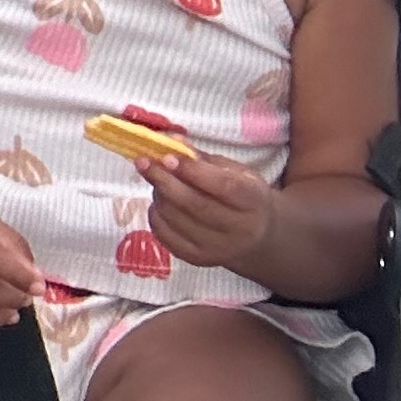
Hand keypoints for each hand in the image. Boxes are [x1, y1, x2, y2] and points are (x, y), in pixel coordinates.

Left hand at [146, 151, 276, 271]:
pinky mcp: (199, 259)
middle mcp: (239, 230)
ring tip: (158, 182)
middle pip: (195, 205)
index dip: (193, 171)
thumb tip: (171, 141)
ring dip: (159, 196)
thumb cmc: (242, 196)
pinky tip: (160, 204)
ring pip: (177, 219)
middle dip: (164, 181)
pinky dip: (156, 216)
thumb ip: (203, 158)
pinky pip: (166, 237)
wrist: (257, 239)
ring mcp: (219, 249)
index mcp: (253, 201)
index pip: (223, 187)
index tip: (167, 156)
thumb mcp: (235, 172)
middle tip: (143, 162)